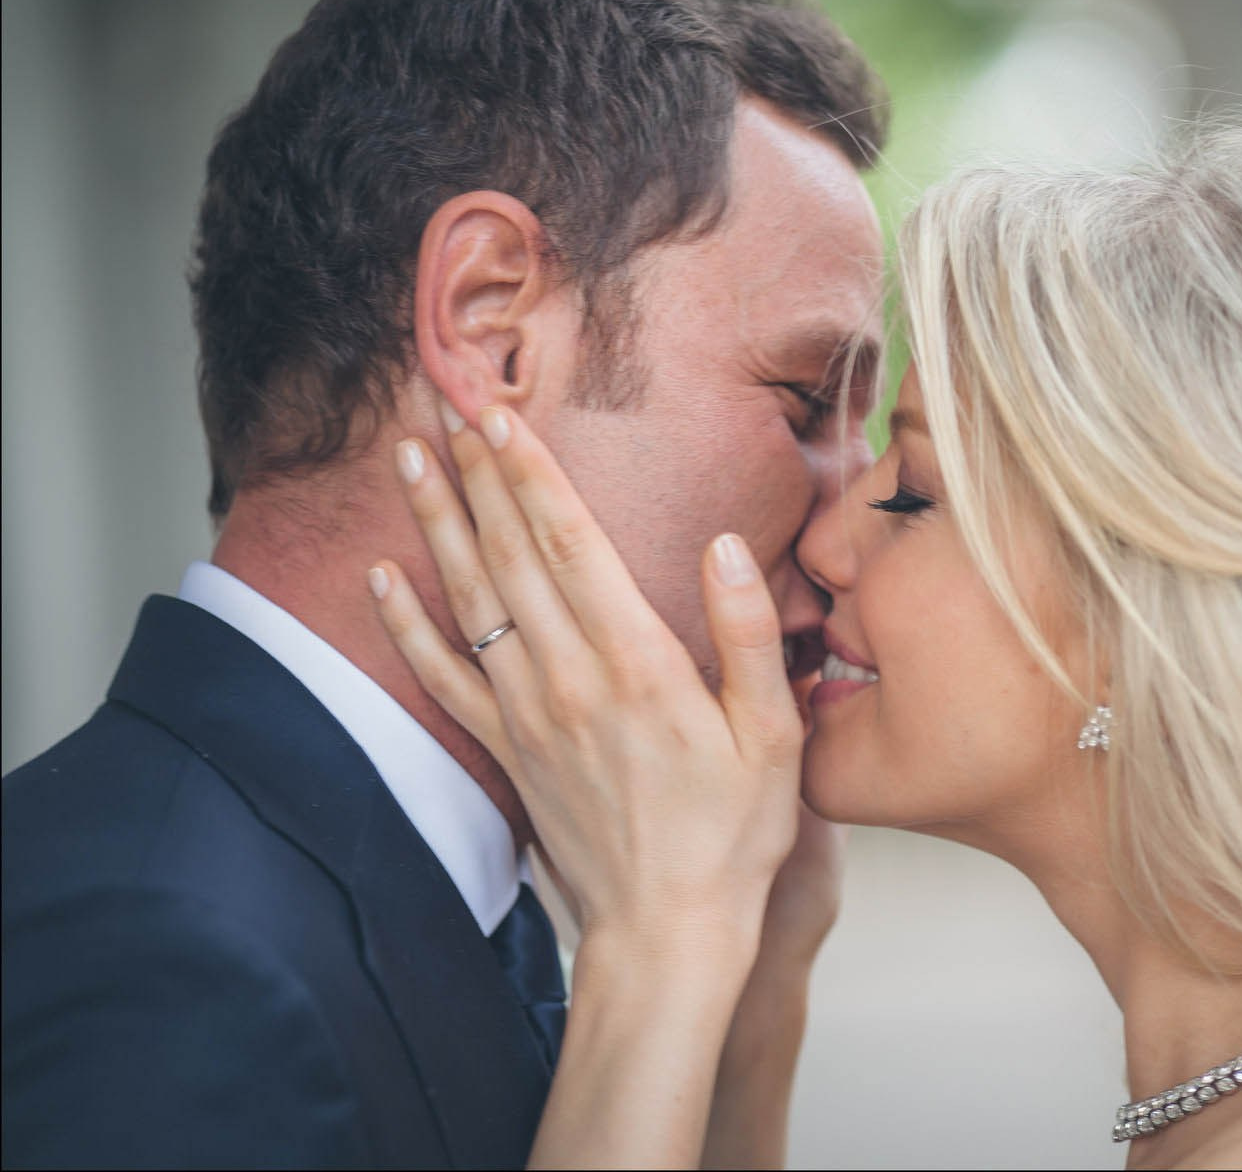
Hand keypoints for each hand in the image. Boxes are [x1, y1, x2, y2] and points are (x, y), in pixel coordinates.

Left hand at [371, 405, 802, 963]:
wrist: (669, 928)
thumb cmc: (733, 832)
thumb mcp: (773, 734)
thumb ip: (750, 635)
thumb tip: (727, 545)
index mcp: (637, 663)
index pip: (569, 543)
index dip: (532, 473)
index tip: (502, 412)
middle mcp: (568, 678)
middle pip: (508, 555)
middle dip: (477, 473)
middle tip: (444, 402)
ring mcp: (527, 715)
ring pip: (467, 601)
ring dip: (435, 524)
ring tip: (406, 460)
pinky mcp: (507, 751)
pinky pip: (440, 678)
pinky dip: (404, 625)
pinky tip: (379, 580)